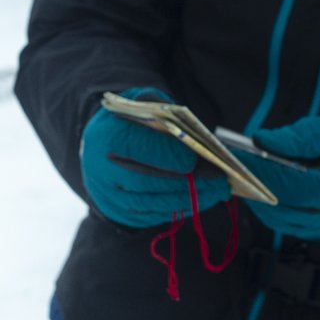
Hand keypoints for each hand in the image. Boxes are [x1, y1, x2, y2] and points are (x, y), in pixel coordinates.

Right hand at [81, 88, 230, 226]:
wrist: (102, 147)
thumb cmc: (131, 122)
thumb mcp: (144, 104)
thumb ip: (167, 115)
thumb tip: (201, 139)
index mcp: (105, 136)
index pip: (137, 147)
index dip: (167, 155)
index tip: (195, 160)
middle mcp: (100, 170)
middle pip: (146, 181)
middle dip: (186, 181)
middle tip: (218, 178)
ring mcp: (107, 196)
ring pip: (152, 202)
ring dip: (189, 199)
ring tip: (217, 190)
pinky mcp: (117, 213)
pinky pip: (152, 215)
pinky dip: (180, 209)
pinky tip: (200, 200)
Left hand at [237, 116, 319, 240]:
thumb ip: (300, 137)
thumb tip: (261, 139)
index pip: (289, 183)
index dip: (260, 170)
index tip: (238, 155)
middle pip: (278, 204)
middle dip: (253, 183)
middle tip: (236, 164)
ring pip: (276, 218)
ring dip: (257, 196)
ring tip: (247, 174)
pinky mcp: (316, 235)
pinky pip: (282, 224)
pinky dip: (268, 206)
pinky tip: (262, 188)